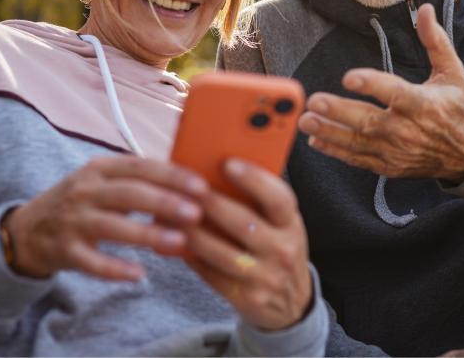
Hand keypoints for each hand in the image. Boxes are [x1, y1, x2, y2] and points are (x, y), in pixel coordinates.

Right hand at [4, 156, 208, 279]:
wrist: (28, 230)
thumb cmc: (82, 203)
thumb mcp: (104, 183)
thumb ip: (140, 181)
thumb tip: (191, 187)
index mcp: (99, 169)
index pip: (139, 166)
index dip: (171, 175)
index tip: (201, 186)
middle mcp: (84, 191)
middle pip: (129, 193)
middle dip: (165, 202)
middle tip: (196, 213)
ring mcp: (73, 221)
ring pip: (113, 226)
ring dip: (147, 234)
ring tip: (179, 242)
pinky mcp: (65, 251)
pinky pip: (92, 262)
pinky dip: (115, 269)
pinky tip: (139, 275)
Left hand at [183, 158, 312, 330]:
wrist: (292, 301)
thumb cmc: (277, 247)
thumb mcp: (280, 224)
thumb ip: (259, 202)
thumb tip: (214, 172)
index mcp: (291, 224)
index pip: (278, 198)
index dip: (254, 180)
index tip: (227, 163)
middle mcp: (283, 250)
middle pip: (244, 223)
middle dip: (211, 203)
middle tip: (186, 186)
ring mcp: (266, 277)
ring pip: (222, 253)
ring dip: (194, 232)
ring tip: (171, 214)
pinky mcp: (248, 299)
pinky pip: (212, 275)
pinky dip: (191, 257)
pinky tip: (175, 241)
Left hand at [298, 2, 463, 180]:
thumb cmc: (459, 109)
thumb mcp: (453, 73)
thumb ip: (435, 42)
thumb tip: (424, 9)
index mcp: (424, 104)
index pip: (395, 93)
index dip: (372, 84)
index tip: (349, 77)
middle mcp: (408, 130)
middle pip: (369, 121)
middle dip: (339, 112)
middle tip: (314, 101)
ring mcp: (397, 151)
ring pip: (358, 142)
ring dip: (330, 132)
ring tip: (306, 121)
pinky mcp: (389, 165)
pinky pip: (359, 159)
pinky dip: (337, 151)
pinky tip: (316, 140)